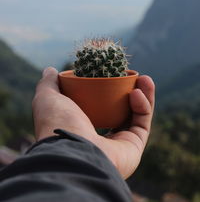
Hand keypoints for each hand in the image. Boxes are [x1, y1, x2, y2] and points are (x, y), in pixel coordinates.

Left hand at [32, 67, 154, 178]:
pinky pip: (142, 123)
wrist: (70, 151)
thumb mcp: (48, 98)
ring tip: (145, 78)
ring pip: (135, 116)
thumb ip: (49, 84)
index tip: (112, 72)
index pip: (98, 106)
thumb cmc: (57, 123)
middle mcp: (100, 137)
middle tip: (134, 75)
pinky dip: (144, 106)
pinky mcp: (133, 148)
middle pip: (120, 110)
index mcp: (81, 127)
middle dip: (129, 91)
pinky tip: (138, 92)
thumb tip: (51, 70)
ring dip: (143, 95)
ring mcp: (118, 144)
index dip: (108, 89)